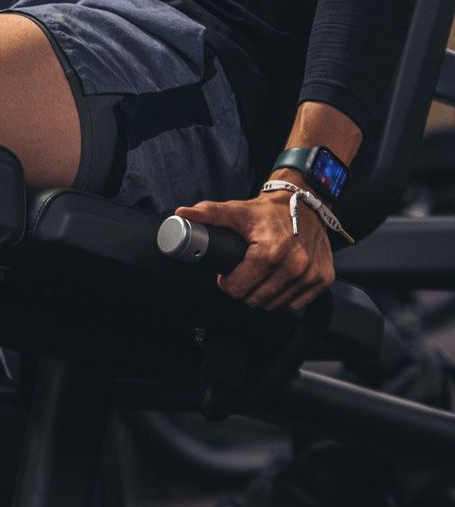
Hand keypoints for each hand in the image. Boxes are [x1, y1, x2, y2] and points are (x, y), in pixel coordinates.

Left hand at [173, 185, 335, 311]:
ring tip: (261, 275)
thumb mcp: (236, 210)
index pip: (238, 288)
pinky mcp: (323, 279)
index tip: (228, 273)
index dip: (228, 282)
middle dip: (245, 289)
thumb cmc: (269, 210)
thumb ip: (208, 213)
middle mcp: (293, 266)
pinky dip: (286, 296)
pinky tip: (280, 280)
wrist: (304, 201)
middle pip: (255, 299)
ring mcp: (310, 274)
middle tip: (245, 272)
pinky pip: (296, 303)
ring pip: (275, 305)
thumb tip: (182, 214)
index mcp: (270, 252)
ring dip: (265, 295)